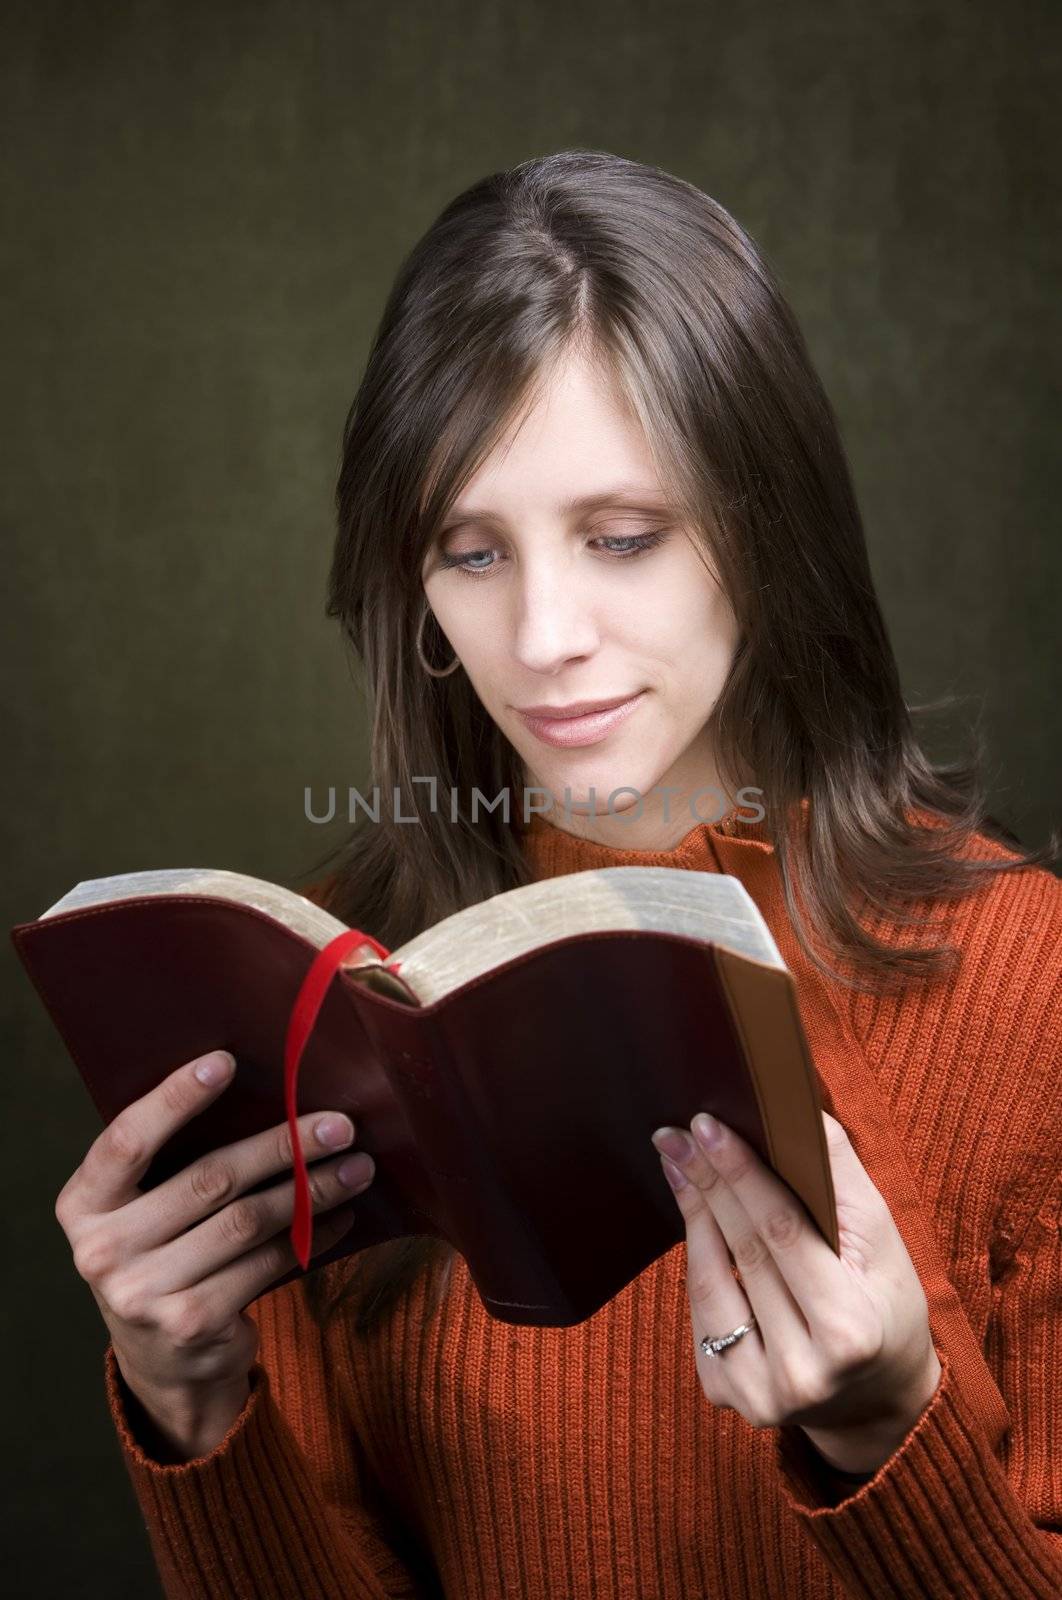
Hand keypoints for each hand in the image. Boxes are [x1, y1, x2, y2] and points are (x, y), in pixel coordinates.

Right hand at [54, 1049, 375, 1450]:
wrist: (163, 1362)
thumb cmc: (164, 1254)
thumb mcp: (145, 1211)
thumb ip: (175, 1163)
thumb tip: (270, 1095)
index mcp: (83, 1205)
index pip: (126, 1141)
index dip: (174, 1098)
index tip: (226, 1060)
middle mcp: (100, 1250)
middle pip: (209, 1179)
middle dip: (283, 1146)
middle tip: (339, 1125)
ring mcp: (141, 1293)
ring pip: (247, 1221)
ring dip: (312, 1190)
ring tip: (357, 1166)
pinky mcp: (189, 1323)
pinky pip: (266, 1264)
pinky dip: (311, 1236)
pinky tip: (341, 1215)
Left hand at [650, 1109, 941, 1474]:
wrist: (879, 1396)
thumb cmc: (885, 1300)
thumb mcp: (882, 1236)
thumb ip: (839, 1173)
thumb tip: (795, 1108)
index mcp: (849, 1331)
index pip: (782, 1235)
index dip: (741, 1174)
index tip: (708, 1125)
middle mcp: (802, 1373)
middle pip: (742, 1252)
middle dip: (707, 1182)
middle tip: (677, 1133)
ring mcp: (759, 1393)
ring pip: (710, 1281)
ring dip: (691, 1213)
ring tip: (678, 1162)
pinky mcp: (727, 1396)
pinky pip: (701, 1310)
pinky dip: (697, 1258)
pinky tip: (694, 1215)